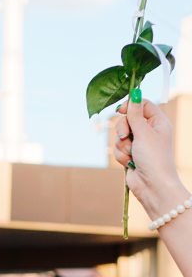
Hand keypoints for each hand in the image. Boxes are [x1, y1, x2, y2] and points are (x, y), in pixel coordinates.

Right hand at [113, 97, 187, 220]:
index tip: (121, 110)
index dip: (131, 106)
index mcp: (158, 122)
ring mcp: (139, 144)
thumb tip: (135, 91)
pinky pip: (118, 149)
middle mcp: (149, 131)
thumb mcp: (144, 132)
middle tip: (126, 137)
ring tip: (131, 154)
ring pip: (120, 136)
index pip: (142, 105)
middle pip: (127, 119)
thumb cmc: (154, 158)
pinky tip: (130, 163)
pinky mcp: (130, 155)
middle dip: (123, 129)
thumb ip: (135, 113)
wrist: (152, 185)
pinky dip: (121, 156)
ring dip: (122, 146)